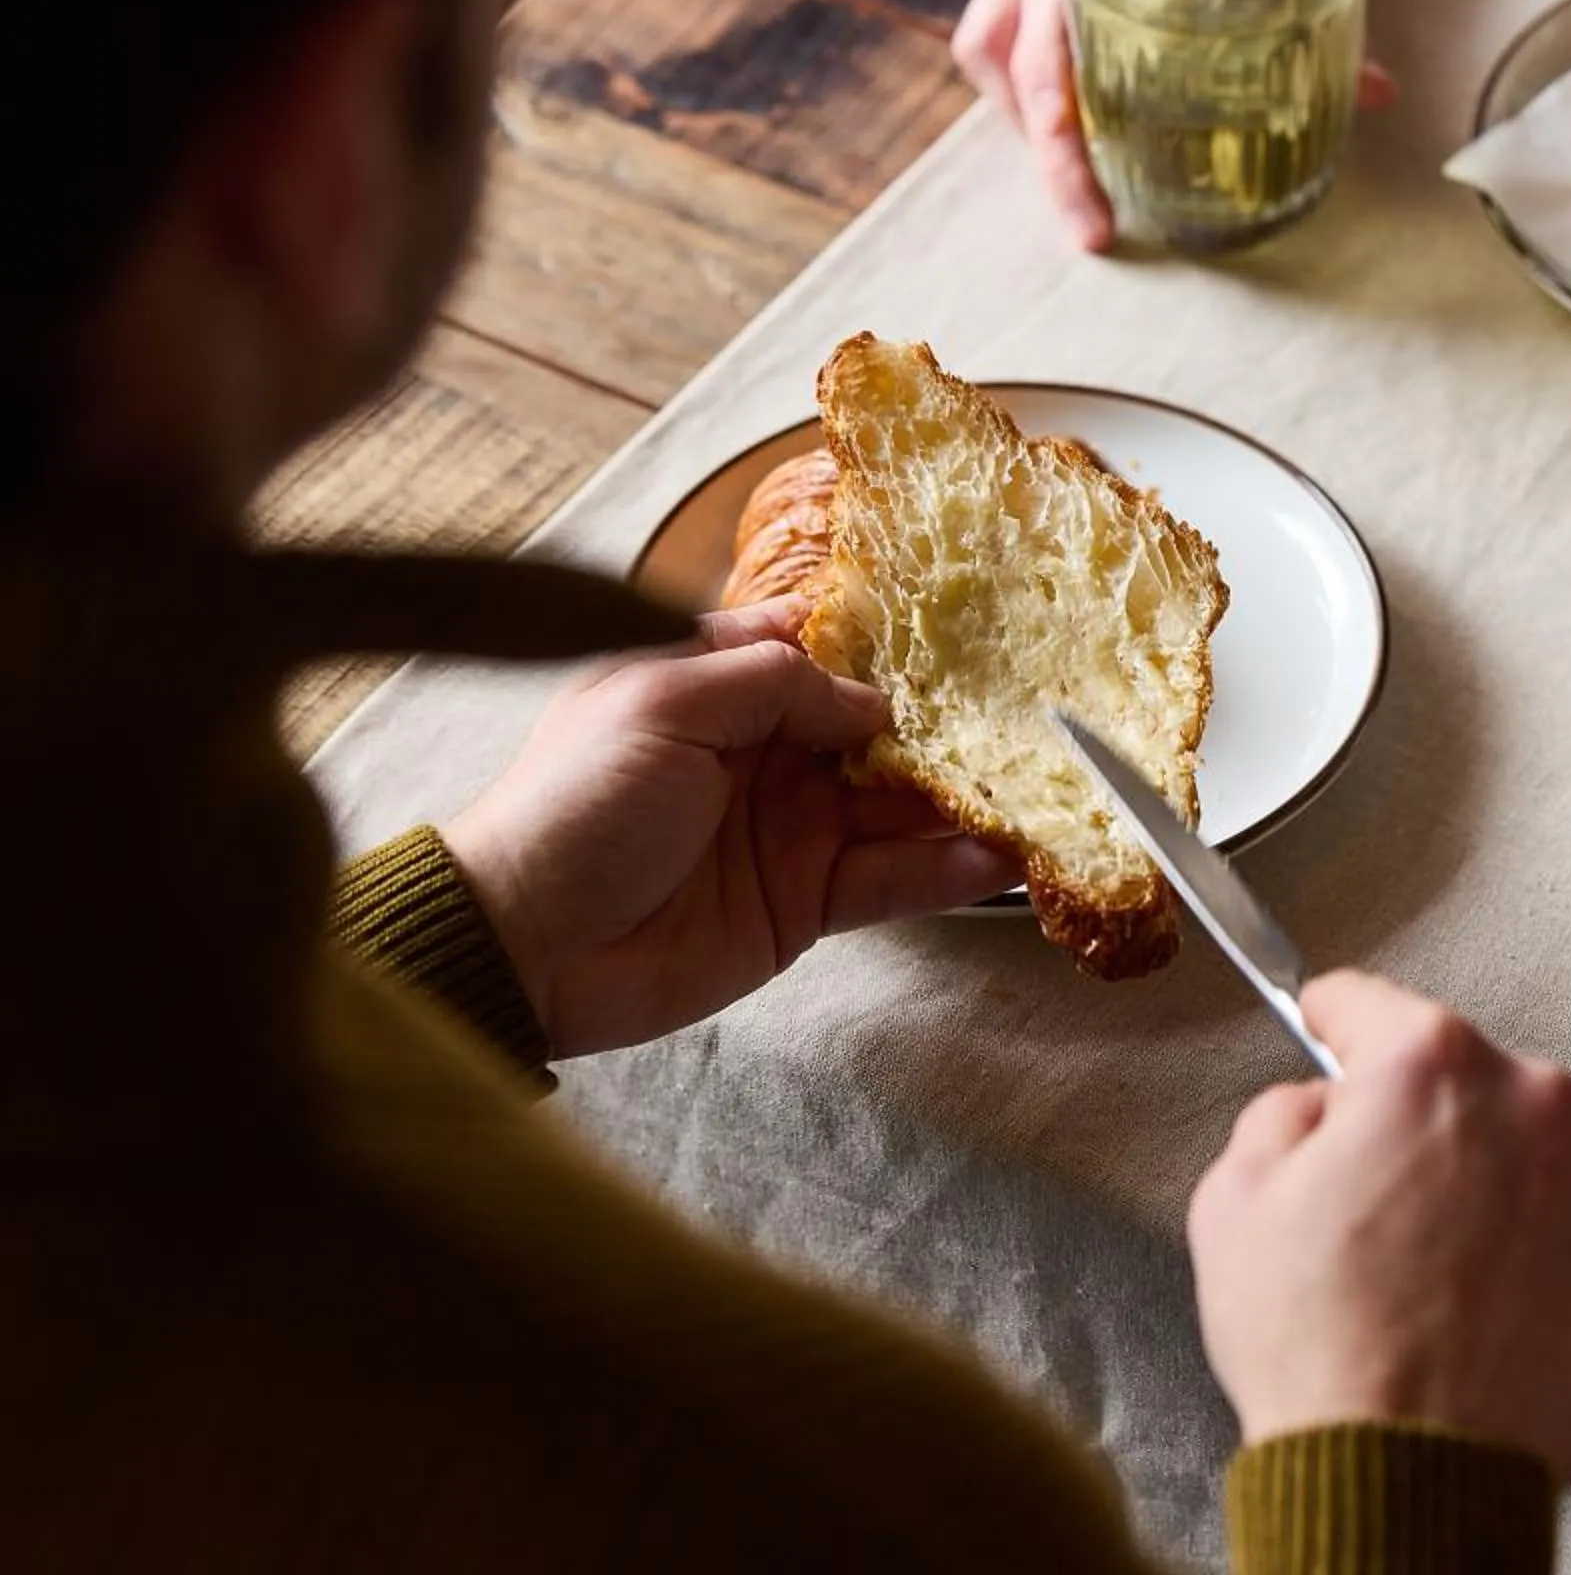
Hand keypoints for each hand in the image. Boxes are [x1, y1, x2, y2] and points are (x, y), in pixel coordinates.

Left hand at [441, 598, 1016, 1056]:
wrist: (527, 947)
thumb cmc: (573, 807)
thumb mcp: (662, 704)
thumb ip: (773, 682)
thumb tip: (870, 699)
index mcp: (715, 685)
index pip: (815, 645)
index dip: (882, 638)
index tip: (960, 626)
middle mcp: (762, 752)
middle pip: (876, 726)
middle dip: (946, 720)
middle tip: (1029, 710)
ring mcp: (790, 830)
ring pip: (898, 804)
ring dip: (963, 798)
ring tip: (1039, 788)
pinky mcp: (805, 904)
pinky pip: (891, 880)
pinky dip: (945, 871)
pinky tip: (997, 857)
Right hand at [950, 0, 1383, 253]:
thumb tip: (1381, 91)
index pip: (1053, 11)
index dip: (1057, 99)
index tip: (1075, 148)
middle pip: (1013, 58)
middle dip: (1054, 157)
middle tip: (1096, 231)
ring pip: (990, 50)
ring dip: (1028, 127)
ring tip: (1080, 193)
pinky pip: (1001, 46)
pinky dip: (1029, 98)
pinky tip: (1073, 139)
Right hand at [1188, 972, 1570, 1480]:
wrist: (1406, 1485)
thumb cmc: (1321, 1350)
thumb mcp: (1233, 1202)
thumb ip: (1279, 1115)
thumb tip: (1321, 1106)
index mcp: (1432, 1068)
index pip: (1373, 1007)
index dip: (1335, 1025)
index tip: (1330, 1031)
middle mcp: (1540, 1104)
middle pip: (1470, 1088)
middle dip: (1424, 1131)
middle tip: (1380, 1215)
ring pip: (1542, 1163)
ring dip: (1502, 1198)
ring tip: (1446, 1289)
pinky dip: (1556, 1267)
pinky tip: (1501, 1320)